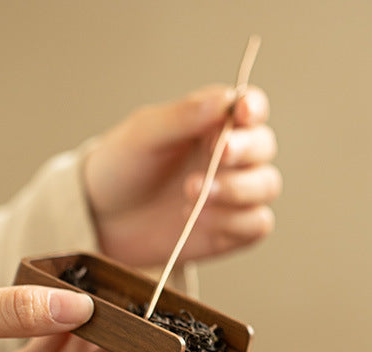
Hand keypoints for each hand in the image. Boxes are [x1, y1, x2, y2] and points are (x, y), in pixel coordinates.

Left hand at [83, 84, 281, 267]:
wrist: (105, 219)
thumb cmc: (123, 168)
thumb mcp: (144, 133)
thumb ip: (184, 116)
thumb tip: (224, 101)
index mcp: (214, 123)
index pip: (251, 108)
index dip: (254, 108)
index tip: (242, 113)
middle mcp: (232, 158)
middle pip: (264, 147)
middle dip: (245, 151)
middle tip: (216, 154)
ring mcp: (235, 195)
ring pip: (267, 186)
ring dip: (237, 189)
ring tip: (193, 192)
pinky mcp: (233, 231)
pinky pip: (256, 225)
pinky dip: (233, 221)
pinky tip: (199, 218)